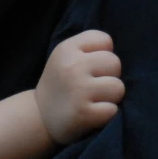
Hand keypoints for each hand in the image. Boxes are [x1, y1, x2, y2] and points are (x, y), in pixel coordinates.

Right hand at [34, 29, 124, 144]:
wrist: (39, 117)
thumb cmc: (61, 84)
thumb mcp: (65, 57)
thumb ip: (89, 48)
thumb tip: (116, 51)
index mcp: (66, 49)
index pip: (105, 40)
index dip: (103, 54)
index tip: (90, 67)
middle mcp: (72, 66)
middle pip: (115, 63)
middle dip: (109, 75)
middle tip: (93, 86)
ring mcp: (78, 90)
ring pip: (118, 87)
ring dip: (110, 97)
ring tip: (94, 100)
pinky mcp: (84, 113)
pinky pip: (113, 109)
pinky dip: (106, 114)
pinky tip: (92, 113)